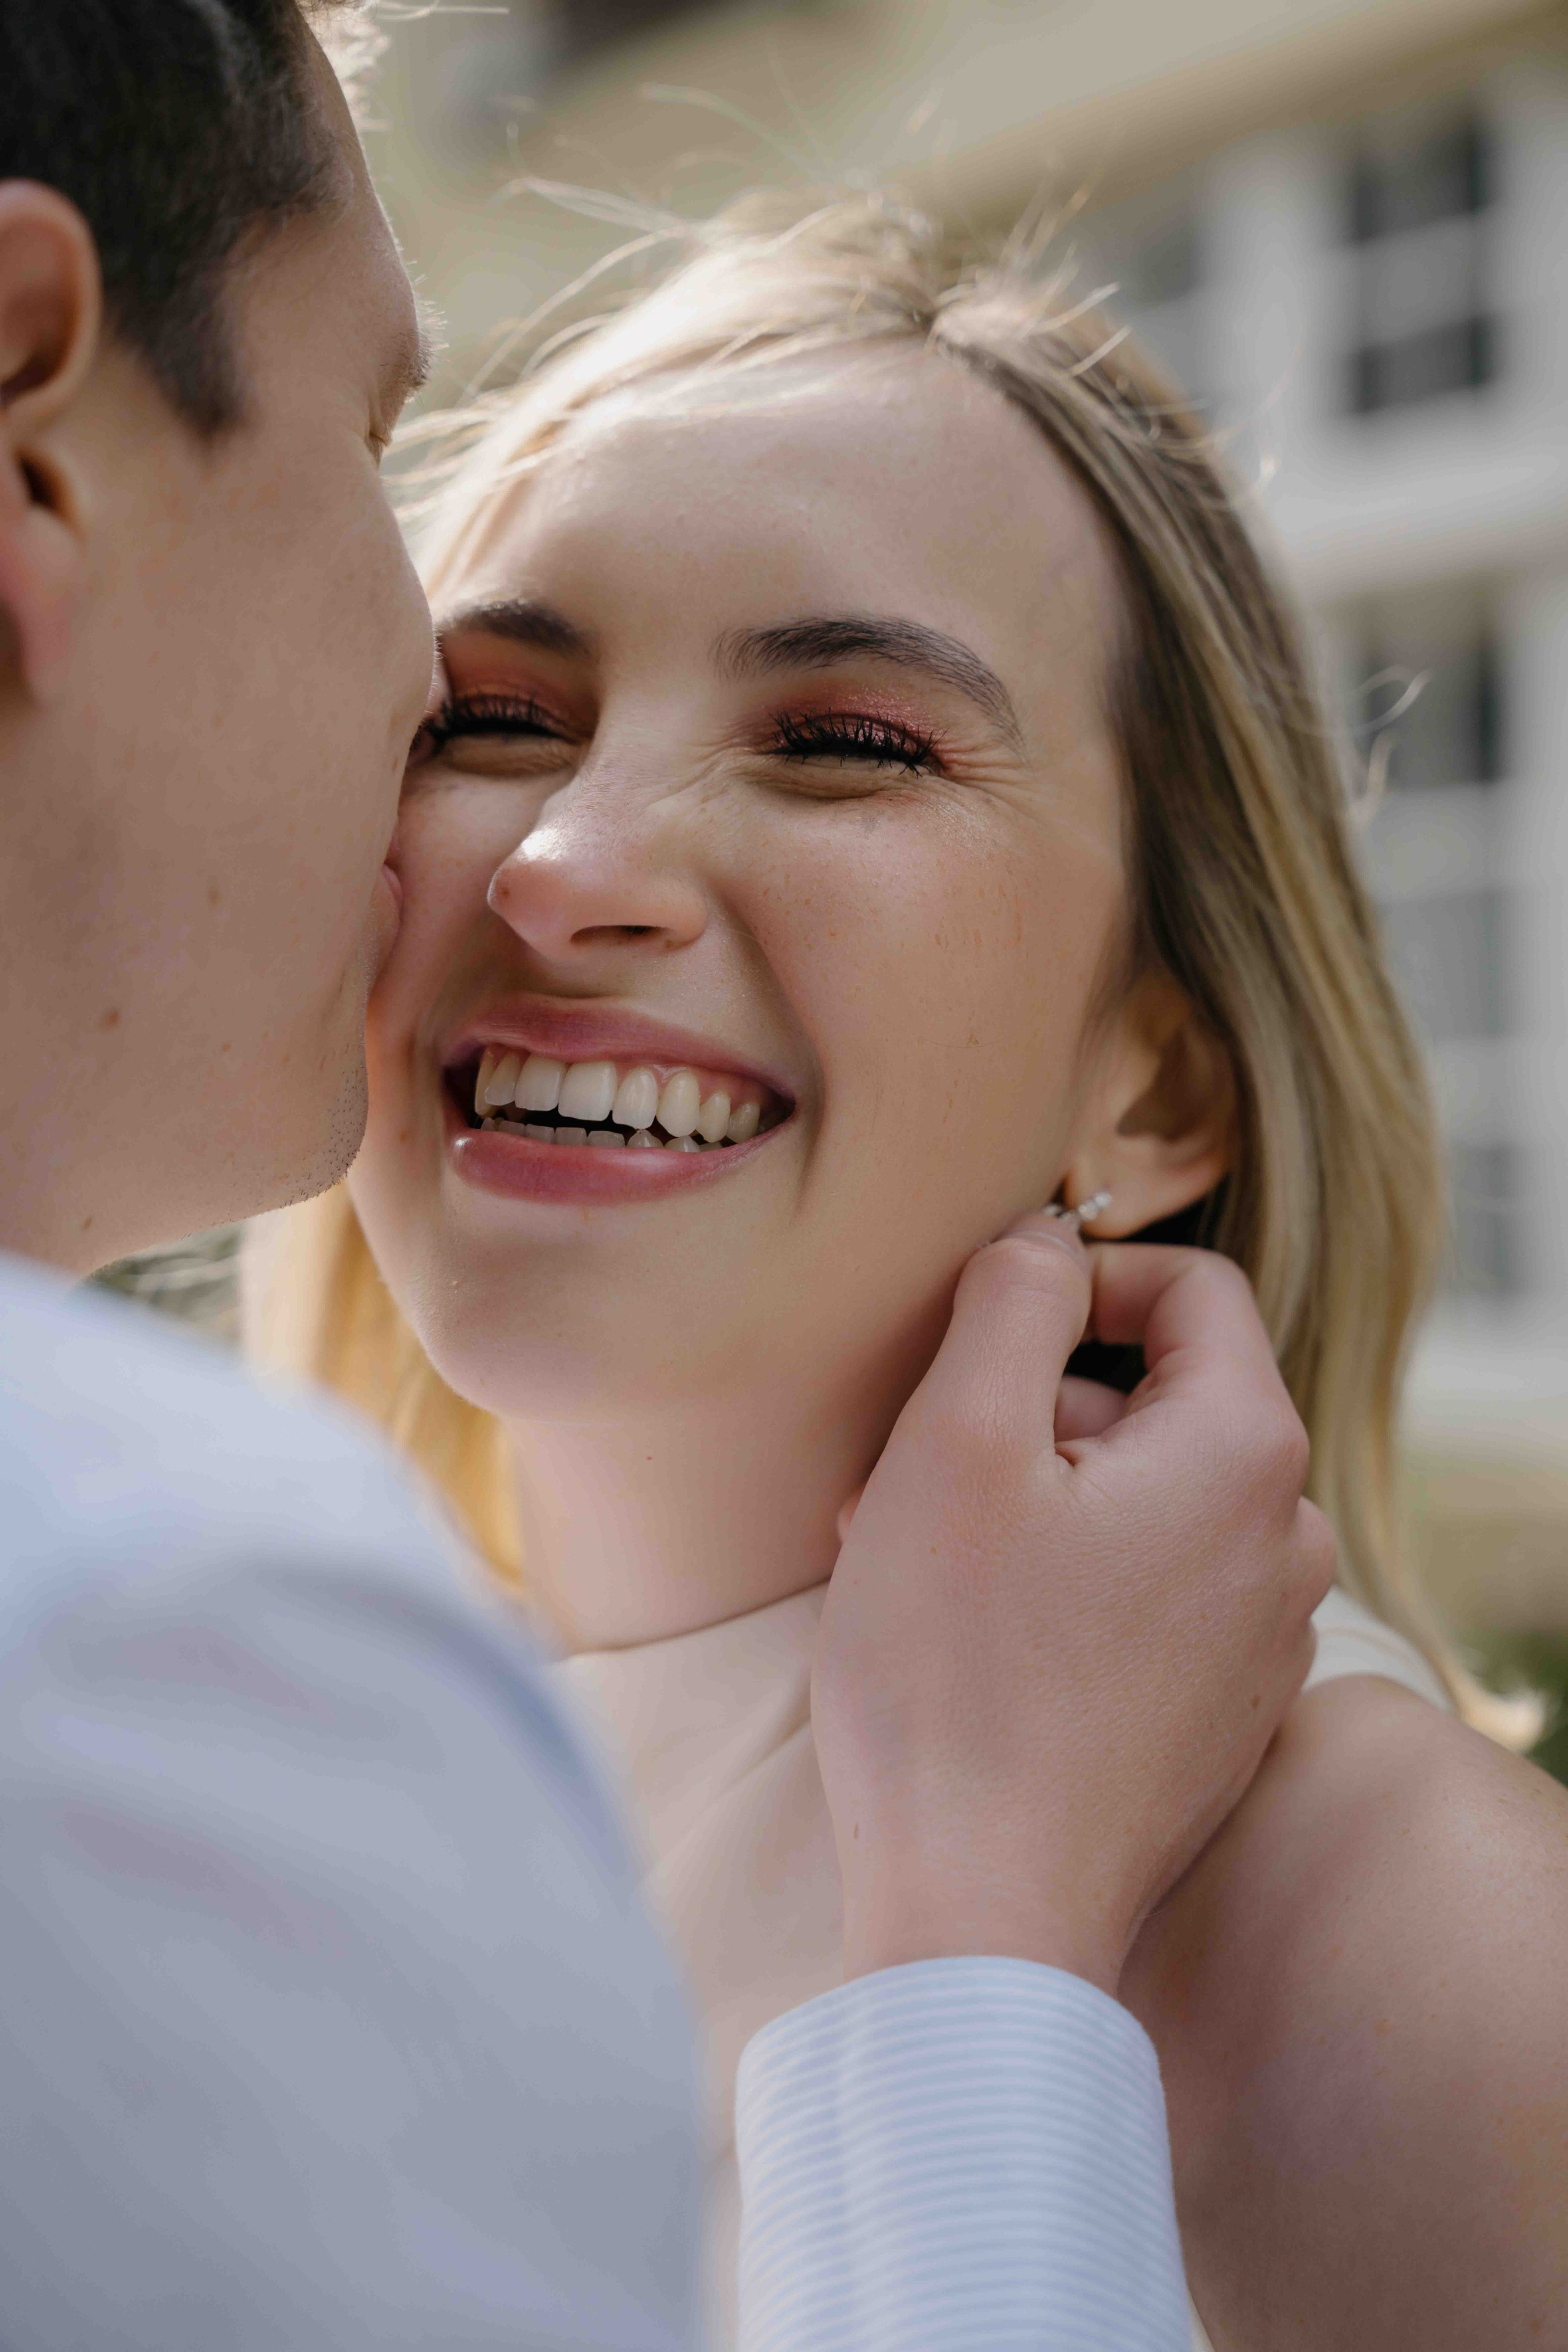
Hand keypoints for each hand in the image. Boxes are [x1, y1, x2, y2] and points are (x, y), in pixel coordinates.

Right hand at [812, 1215, 1332, 1993]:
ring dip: (1022, 1503)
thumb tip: (1044, 1235)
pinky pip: (1140, 1594)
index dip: (1075, 1280)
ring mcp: (1260, 1638)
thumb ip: (1011, 1299)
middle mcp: (1287, 1540)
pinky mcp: (1217, 1714)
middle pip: (1152, 1401)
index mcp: (1247, 1452)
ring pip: (1134, 1502)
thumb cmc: (956, 1676)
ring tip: (911, 1561)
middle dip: (1022, 1413)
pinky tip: (962, 1635)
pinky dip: (1054, 1583)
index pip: (1192, 1289)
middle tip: (905, 1474)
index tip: (976, 1333)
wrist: (983, 1918)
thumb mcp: (957, 1441)